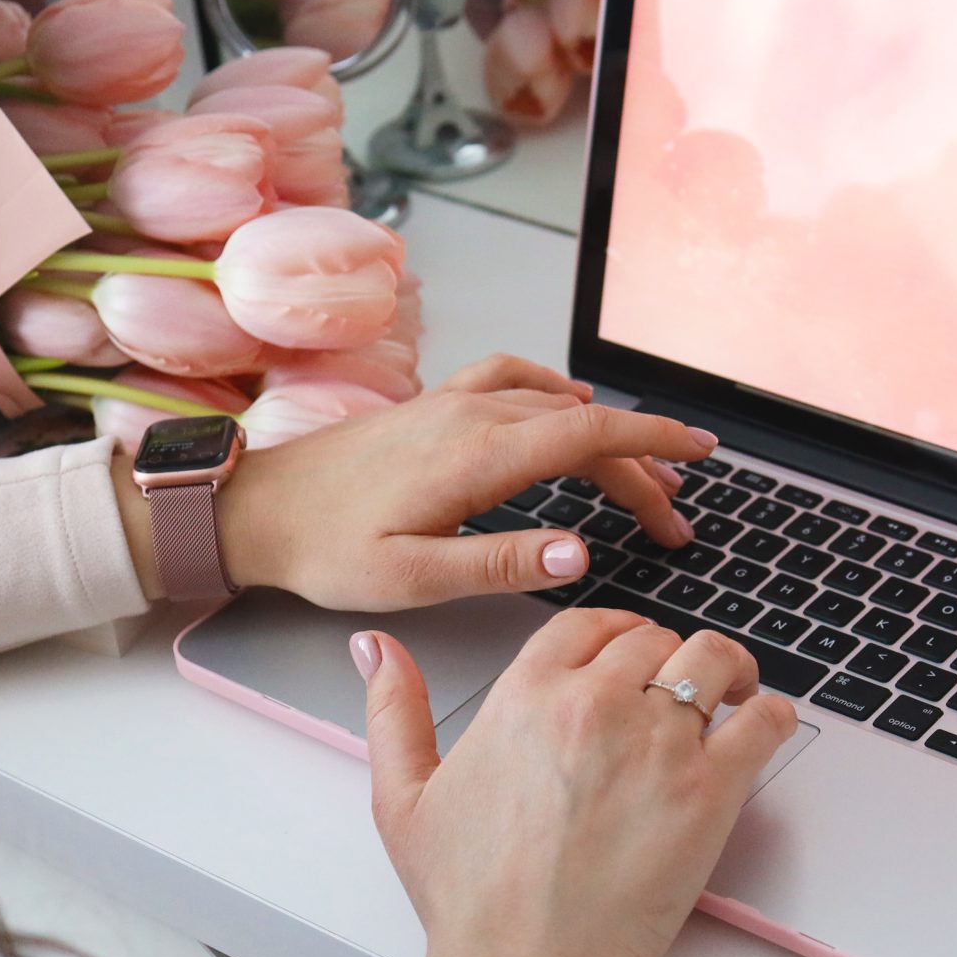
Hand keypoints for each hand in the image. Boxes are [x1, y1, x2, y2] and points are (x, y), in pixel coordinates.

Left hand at [114, 355, 713, 607]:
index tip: (702, 454)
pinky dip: (555, 392)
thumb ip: (501, 562)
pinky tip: (567, 403)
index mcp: (475, 456)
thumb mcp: (414, 576)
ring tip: (642, 473)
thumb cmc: (324, 547)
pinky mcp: (432, 407)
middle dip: (642, 463)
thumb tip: (582, 550)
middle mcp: (469, 416)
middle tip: (677, 516)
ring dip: (606, 433)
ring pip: (553, 404)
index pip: (589, 435)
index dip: (654, 443)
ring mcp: (449, 404)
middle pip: (583, 424)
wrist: (254, 509)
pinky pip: (512, 381)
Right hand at [357, 609, 797, 956]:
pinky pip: (763, 719)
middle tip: (670, 687)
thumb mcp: (404, 798)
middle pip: (652, 639)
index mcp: (527, 696)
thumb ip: (393, 712)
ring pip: (710, 660)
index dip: (612, 633)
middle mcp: (597, 705)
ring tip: (726, 690)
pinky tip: (755, 727)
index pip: (587, 623)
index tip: (624, 654)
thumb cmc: (472, 900)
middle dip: (661, 657)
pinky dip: (768, 713)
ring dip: (722, 668)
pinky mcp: (711, 790)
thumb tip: (377, 649)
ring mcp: (660, 744)